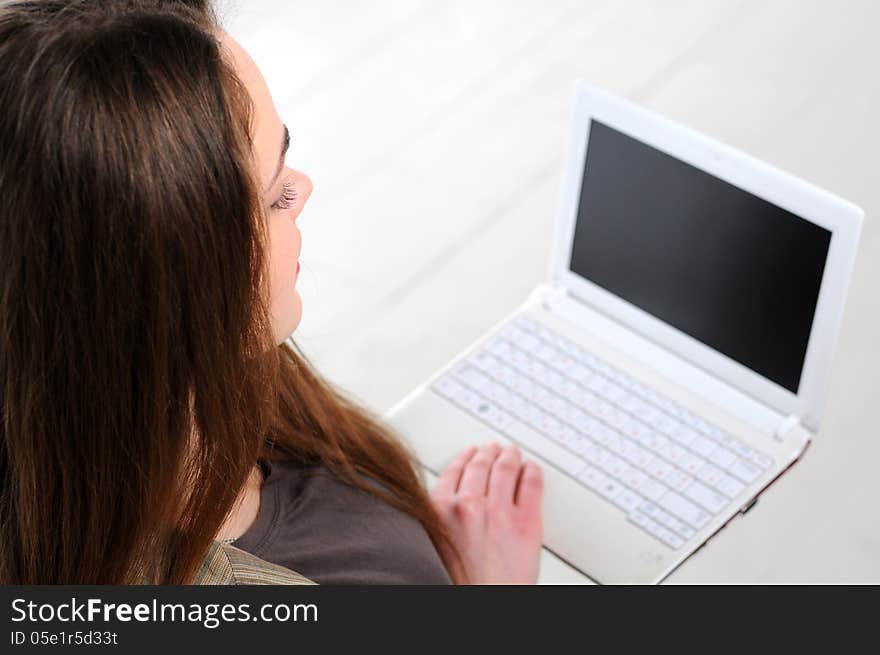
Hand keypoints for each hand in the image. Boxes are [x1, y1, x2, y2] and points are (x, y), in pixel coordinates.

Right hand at [430, 442, 543, 583]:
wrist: (481, 607)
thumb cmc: (457, 585)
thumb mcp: (433, 546)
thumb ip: (439, 520)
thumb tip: (448, 507)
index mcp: (439, 510)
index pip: (453, 472)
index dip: (464, 459)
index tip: (470, 453)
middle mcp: (467, 505)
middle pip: (480, 467)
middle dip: (488, 454)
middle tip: (494, 449)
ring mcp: (498, 511)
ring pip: (505, 470)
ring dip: (510, 456)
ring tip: (513, 453)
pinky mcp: (526, 523)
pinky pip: (531, 485)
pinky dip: (532, 472)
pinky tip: (532, 469)